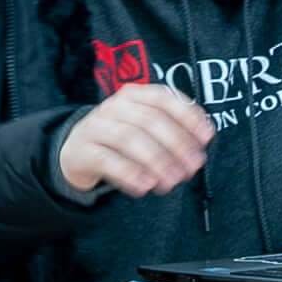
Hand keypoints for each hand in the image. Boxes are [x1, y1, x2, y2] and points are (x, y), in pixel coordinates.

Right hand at [57, 82, 216, 197]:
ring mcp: (96, 126)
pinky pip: (107, 160)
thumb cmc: (118, 138)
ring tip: (171, 181)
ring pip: (129, 139)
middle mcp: (114, 107)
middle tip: (191, 167)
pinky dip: (129, 173)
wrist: (75, 150)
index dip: (187, 116)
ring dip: (155, 161)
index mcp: (134, 95)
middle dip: (176, 145)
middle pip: (149, 120)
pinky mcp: (83, 150)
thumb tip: (201, 141)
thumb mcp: (142, 127)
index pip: (163, 98)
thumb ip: (171, 130)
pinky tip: (144, 187)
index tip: (206, 136)